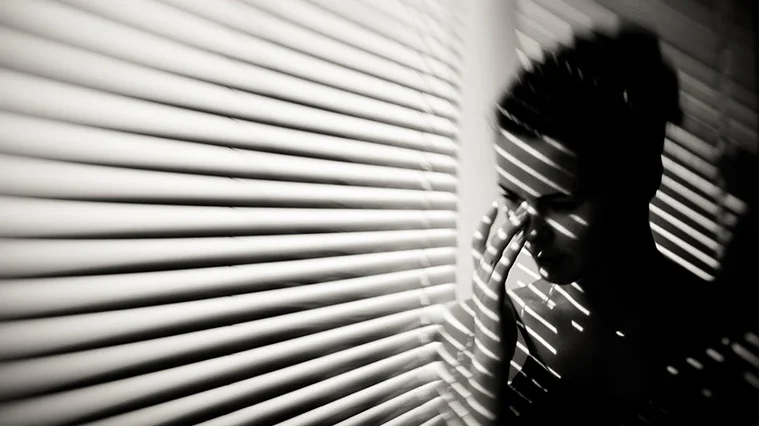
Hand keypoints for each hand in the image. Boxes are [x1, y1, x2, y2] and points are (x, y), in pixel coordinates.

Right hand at [467, 200, 527, 422]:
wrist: (489, 353)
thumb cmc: (497, 330)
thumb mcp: (497, 302)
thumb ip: (497, 288)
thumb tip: (499, 279)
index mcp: (480, 278)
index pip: (479, 245)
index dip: (485, 225)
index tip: (494, 207)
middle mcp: (479, 278)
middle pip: (489, 243)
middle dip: (504, 222)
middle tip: (519, 205)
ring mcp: (485, 287)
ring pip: (495, 252)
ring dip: (510, 233)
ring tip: (522, 217)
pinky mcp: (493, 297)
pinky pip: (502, 270)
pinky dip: (510, 254)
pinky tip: (520, 242)